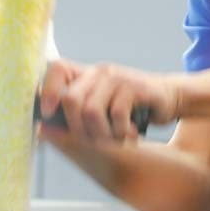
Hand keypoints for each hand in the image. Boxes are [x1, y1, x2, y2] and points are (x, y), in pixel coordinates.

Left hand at [38, 59, 179, 144]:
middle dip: (77, 129)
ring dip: (100, 135)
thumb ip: (75, 114)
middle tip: (93, 142)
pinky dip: (120, 132)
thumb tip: (42, 130)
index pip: (58, 69)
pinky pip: (116, 114)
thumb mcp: (101, 106)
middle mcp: (100, 72)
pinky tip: (128, 134)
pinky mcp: (135, 87)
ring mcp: (118, 77)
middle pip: (71, 99)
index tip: (49, 115)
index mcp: (87, 74)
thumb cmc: (128, 107)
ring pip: (91, 111)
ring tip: (112, 140)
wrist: (167, 97)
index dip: (49, 90)